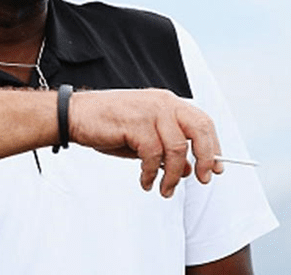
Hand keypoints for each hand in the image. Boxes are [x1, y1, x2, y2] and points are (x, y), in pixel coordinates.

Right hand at [67, 89, 224, 197]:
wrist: (74, 115)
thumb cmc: (106, 125)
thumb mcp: (142, 137)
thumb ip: (165, 149)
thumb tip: (189, 168)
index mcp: (166, 102)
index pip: (202, 122)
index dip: (213, 146)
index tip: (216, 168)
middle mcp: (163, 103)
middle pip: (200, 130)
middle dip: (207, 157)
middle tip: (203, 179)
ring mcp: (150, 112)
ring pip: (178, 149)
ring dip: (173, 175)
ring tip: (164, 189)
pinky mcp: (136, 124)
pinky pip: (154, 156)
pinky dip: (151, 174)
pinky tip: (145, 181)